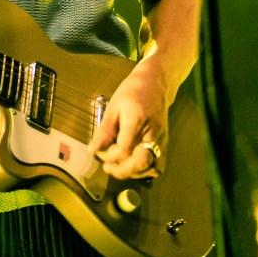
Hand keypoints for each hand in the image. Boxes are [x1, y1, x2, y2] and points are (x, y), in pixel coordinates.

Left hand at [86, 56, 168, 179]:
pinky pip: (159, 165)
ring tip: (118, 166)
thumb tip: (92, 150)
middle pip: (140, 163)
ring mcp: (161, 140)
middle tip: (107, 168)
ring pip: (151, 167)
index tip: (98, 152)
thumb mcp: (113, 107)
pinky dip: (146, 170)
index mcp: (136, 121)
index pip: (123, 149)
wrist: (155, 83)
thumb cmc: (131, 92)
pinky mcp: (165, 143)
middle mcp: (152, 133)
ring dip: (133, 173)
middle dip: (121, 170)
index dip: (109, 156)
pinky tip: (133, 165)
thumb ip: (104, 131)